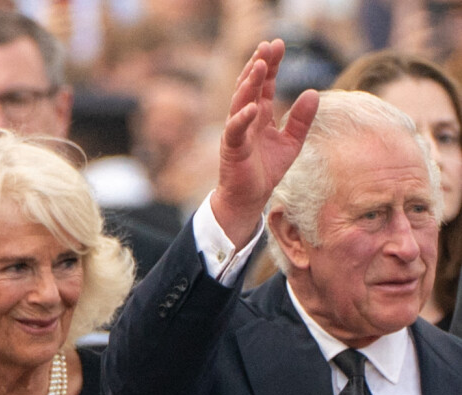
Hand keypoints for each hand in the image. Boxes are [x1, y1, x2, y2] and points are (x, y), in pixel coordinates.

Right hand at [212, 39, 318, 249]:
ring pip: (239, 102)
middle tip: (268, 46)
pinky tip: (251, 107)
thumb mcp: (291, 143)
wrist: (250, 197)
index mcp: (259, 115)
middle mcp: (246, 119)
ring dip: (248, 84)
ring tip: (259, 66)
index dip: (271, 65)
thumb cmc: (266, 170)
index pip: (264, 84)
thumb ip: (302, 120)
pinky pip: (235, 130)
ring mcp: (237, 132)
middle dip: (258, 65)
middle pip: (250, 86)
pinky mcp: (232, 148)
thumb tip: (313, 92)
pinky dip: (242, 118)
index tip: (279, 44)